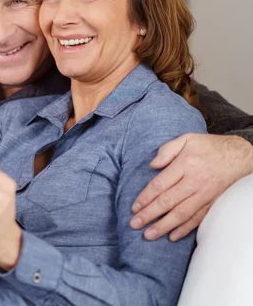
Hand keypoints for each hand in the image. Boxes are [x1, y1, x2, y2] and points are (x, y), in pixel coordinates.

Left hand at [131, 134, 252, 240]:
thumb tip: (152, 165)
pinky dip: (185, 229)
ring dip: (163, 226)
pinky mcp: (213, 203)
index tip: (134, 208)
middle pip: (167, 202)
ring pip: (181, 214)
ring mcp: (205, 195)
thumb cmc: (210, 147)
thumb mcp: (187, 139)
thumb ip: (167, 150)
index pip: (160, 185)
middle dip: (149, 215)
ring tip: (148, 235)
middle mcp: (194, 182)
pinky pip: (197, 219)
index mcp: (185, 165)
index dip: (145, 197)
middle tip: (134, 224)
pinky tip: (172, 236)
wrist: (241, 156)